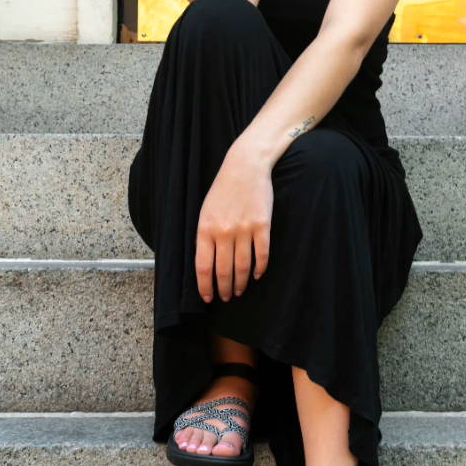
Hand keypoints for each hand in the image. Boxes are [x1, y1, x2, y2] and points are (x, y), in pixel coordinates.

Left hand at [195, 149, 271, 300]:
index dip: (205, 286)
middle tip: (225, 297)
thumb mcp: (205, 211)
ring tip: (238, 290)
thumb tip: (207, 263)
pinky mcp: (262, 226)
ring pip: (242, 266)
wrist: (245, 167)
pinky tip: (256, 275)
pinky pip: (262, 255)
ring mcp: (244, 230)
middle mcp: (224, 232)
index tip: (207, 298)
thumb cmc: (223, 190)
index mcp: (206, 229)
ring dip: (240, 283)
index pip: (203, 267)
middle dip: (223, 289)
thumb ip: (205, 236)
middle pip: (223, 271)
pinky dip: (259, 269)